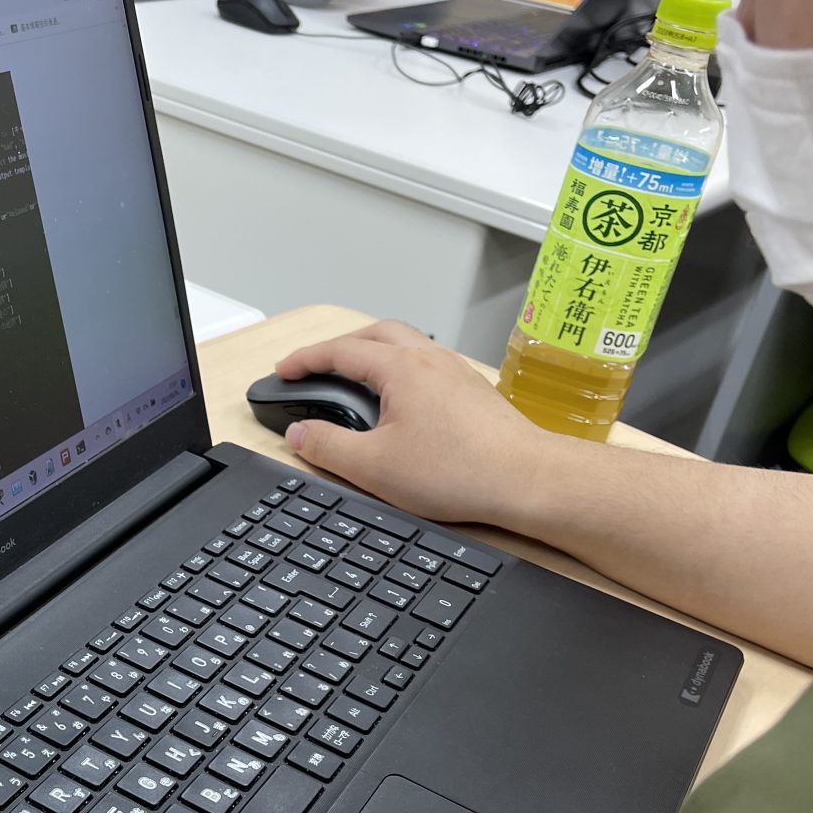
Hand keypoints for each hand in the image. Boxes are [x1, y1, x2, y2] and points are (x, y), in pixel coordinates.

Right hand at [273, 320, 557, 526]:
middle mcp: (430, 359)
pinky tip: (402, 400)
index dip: (306, 359)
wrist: (526, 479)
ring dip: (374, 353)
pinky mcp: (473, 391)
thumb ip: (328, 447)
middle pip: (375, 333)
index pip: (341, 351)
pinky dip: (402, 369)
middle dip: (340, 346)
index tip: (285, 369)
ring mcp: (456, 372)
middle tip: (317, 367)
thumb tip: (299, 434)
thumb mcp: (374, 467)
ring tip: (356, 378)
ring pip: (406, 345)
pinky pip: (428, 364)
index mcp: (401, 368)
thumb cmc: (458, 471)